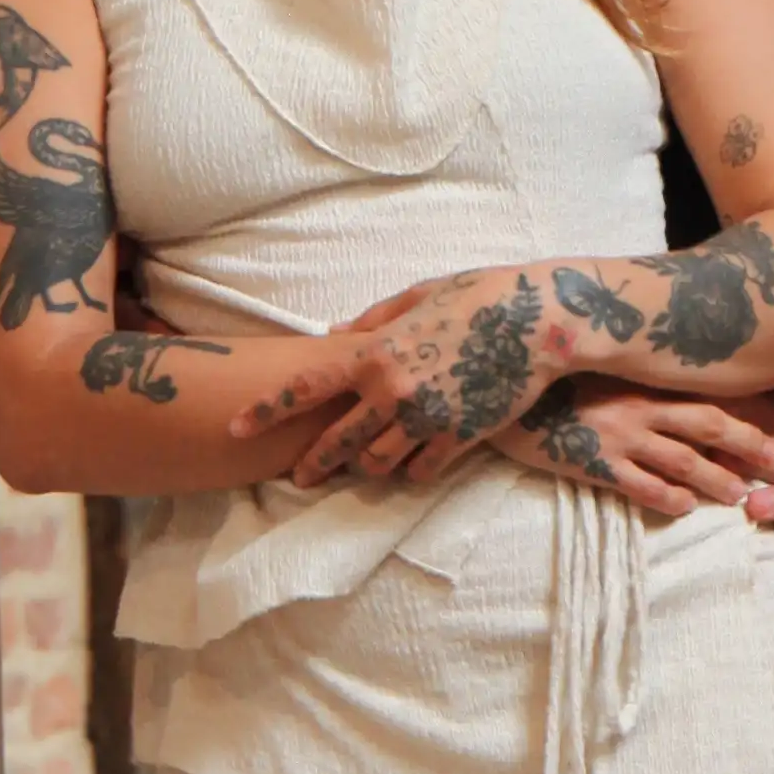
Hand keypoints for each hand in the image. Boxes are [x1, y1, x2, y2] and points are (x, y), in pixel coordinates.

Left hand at [237, 265, 548, 488]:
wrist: (538, 321)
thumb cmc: (477, 296)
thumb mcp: (417, 296)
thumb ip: (372, 321)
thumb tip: (334, 334)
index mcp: (374, 353)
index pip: (306, 387)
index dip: (266, 410)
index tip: (235, 427)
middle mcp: (393, 392)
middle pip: (337, 443)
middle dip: (313, 464)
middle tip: (299, 477)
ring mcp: (426, 419)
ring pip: (378, 464)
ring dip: (368, 468)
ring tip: (364, 467)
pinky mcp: (459, 437)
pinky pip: (422, 470)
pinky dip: (413, 471)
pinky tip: (412, 465)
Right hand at [496, 386, 728, 518]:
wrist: (497, 379)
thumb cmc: (549, 371)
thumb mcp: (595, 363)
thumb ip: (628, 369)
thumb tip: (658, 373)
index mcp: (643, 378)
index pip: (708, 393)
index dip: (747, 408)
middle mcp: (640, 404)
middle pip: (711, 425)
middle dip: (752, 445)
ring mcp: (619, 434)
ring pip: (683, 461)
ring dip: (717, 480)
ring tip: (742, 497)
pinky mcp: (594, 461)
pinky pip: (639, 485)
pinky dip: (666, 497)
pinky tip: (684, 508)